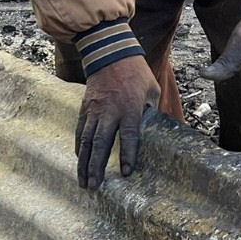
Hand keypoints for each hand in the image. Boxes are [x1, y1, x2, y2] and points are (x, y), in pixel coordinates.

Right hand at [76, 56, 160, 190]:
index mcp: (129, 108)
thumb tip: (161, 130)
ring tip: (83, 182)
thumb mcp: (152, 89)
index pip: (129, 136)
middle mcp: (110, 112)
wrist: (109, 53)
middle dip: (96, 167)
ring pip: (87, 141)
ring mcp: (94, 111)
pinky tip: (79, 160)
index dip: (128, 155)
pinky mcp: (85, 108)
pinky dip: (80, 147)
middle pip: (101, 143)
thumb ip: (153, 111)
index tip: (126, 173)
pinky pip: (81, 131)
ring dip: (84, 163)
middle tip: (93, 187)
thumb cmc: (135, 72)